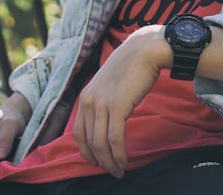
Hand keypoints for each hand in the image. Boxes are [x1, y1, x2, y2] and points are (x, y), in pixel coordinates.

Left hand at [73, 25, 168, 177]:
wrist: (143, 51)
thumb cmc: (130, 68)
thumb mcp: (108, 85)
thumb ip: (103, 101)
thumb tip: (106, 121)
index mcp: (85, 97)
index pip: (78, 133)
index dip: (86, 151)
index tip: (96, 162)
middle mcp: (88, 102)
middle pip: (89, 142)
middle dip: (99, 161)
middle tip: (111, 171)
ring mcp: (101, 104)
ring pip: (101, 144)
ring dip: (110, 162)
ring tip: (119, 171)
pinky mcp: (117, 107)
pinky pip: (115, 139)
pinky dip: (119, 154)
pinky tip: (124, 161)